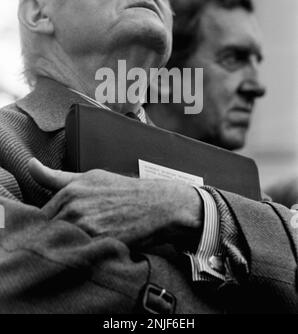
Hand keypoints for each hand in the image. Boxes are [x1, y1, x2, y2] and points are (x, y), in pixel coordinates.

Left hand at [29, 158, 203, 247]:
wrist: (159, 205)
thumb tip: (30, 165)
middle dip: (58, 237)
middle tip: (81, 233)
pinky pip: (79, 255)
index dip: (51, 225)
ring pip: (62, 245)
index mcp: (70, 191)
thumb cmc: (126, 191)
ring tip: (90, 240)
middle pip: (49, 233)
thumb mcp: (91, 177)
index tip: (62, 226)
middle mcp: (74, 208)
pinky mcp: (99, 243)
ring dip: (70, 247)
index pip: (42, 217)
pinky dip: (83, 255)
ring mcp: (86, 227)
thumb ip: (57, 177)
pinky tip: (96, 247)